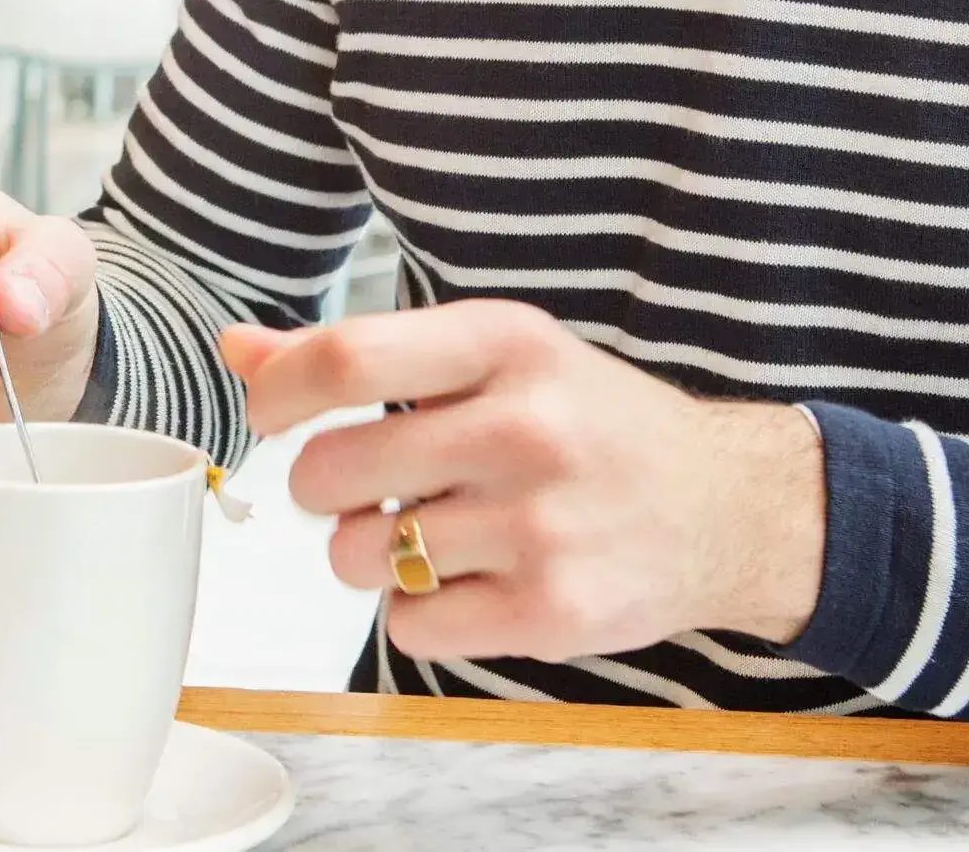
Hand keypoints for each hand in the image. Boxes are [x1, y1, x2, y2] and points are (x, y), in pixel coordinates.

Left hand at [228, 303, 825, 660]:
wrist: (730, 506)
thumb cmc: (590, 420)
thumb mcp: (496, 355)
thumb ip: (366, 354)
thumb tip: (238, 348)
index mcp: (507, 343)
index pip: (347, 360)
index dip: (278, 392)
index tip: (272, 415)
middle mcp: (525, 428)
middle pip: (332, 471)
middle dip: (325, 489)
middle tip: (366, 488)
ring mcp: (541, 525)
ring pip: (360, 556)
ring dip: (370, 553)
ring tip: (428, 534)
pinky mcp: (552, 611)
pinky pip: (409, 626)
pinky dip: (419, 612)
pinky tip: (471, 580)